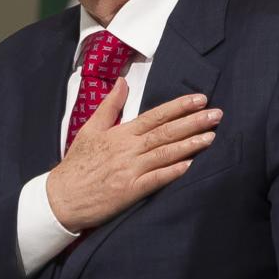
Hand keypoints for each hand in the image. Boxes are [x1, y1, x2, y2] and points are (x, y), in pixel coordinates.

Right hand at [46, 78, 221, 231]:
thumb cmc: (76, 164)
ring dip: (190, 145)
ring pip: (165, 154)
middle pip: (165, 132)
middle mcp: (127, 150)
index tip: (200, 99)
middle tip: (217, 114)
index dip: (179, 107)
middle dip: (193, 122)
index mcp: (119, 134)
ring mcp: (129, 171)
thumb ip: (109, 105)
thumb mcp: (89, 129)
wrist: (61, 197)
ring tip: (211, 136)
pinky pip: (155, 180)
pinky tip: (190, 165)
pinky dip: (172, 172)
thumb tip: (122, 81)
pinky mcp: (129, 192)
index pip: (155, 116)